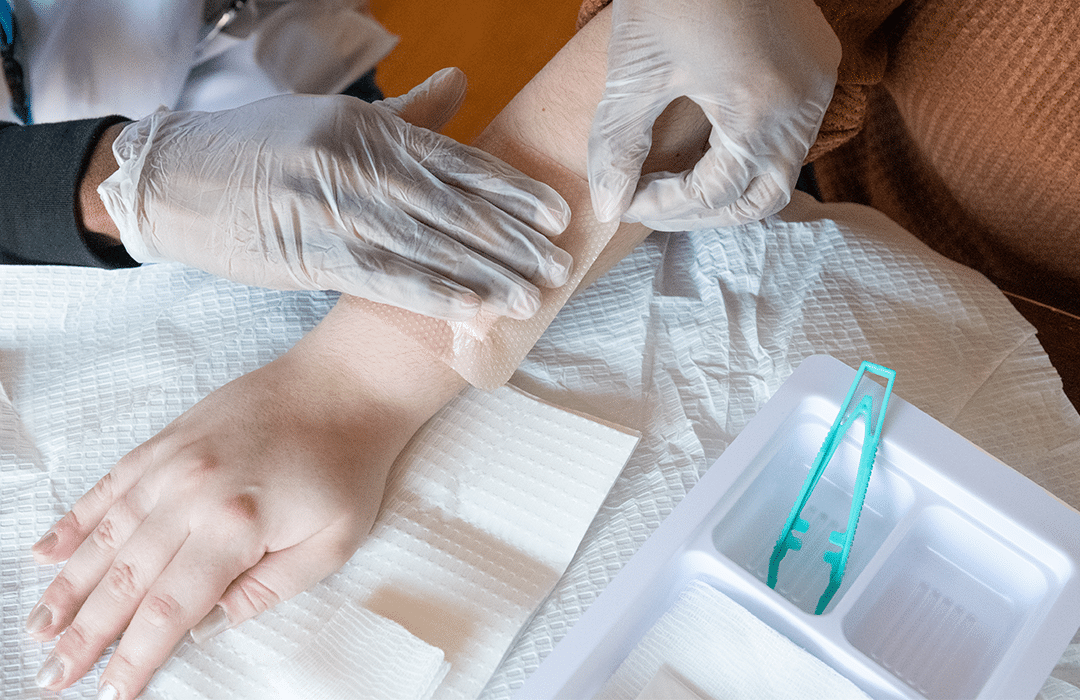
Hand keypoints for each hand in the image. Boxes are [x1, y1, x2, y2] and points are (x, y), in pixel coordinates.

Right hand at [25, 298, 464, 699]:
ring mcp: (173, 462)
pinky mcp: (168, 439)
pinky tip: (47, 551)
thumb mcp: (333, 542)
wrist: (346, 384)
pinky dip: (76, 520)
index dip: (136, 656)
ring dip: (69, 586)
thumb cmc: (348, 465)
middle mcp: (191, 493)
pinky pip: (110, 484)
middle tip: (53, 675)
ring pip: (106, 535)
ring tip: (40, 627)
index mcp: (235, 525)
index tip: (109, 693)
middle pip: (126, 578)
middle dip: (86, 633)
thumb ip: (268, 589)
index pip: (170, 608)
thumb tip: (209, 625)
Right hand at [97, 68, 572, 320]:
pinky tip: (473, 308)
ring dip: (487, 275)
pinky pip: (387, 279)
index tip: (556, 215)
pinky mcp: (315, 255)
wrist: (178, 179)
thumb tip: (460, 82)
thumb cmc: (262, 147)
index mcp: (374, 131)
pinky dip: (434, 294)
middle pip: (455, 210)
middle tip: (560, 265)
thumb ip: (406, 113)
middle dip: (513, 242)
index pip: (459, 164)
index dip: (513, 191)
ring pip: (430, 247)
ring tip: (532, 296)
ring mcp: (339, 212)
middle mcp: (363, 167)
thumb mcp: (336, 117)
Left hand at [588, 0, 840, 229]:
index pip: (713, 196)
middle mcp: (803, 105)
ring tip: (680, 183)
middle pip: (761, 198)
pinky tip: (713, 145)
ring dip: (732, 186)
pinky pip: (793, 132)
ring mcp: (819, 83)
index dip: (665, 208)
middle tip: (658, 206)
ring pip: (782, 169)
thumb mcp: (634, 71)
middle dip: (706, 213)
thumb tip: (610, 206)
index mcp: (761, 111)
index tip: (628, 200)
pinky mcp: (819, 62)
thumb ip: (619, 145)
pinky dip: (754, 152)